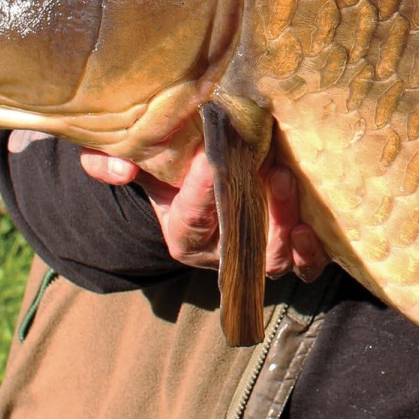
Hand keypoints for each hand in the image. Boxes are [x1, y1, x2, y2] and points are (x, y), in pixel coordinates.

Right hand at [80, 147, 328, 280]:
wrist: (201, 176)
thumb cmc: (166, 168)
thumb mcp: (133, 160)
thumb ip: (106, 161)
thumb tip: (118, 168)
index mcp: (184, 233)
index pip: (193, 218)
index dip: (203, 190)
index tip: (212, 156)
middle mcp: (221, 251)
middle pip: (243, 247)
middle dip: (261, 214)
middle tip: (272, 171)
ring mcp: (256, 252)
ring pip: (275, 260)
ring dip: (286, 228)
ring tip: (288, 182)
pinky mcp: (287, 245)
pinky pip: (303, 263)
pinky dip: (310, 251)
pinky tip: (311, 224)